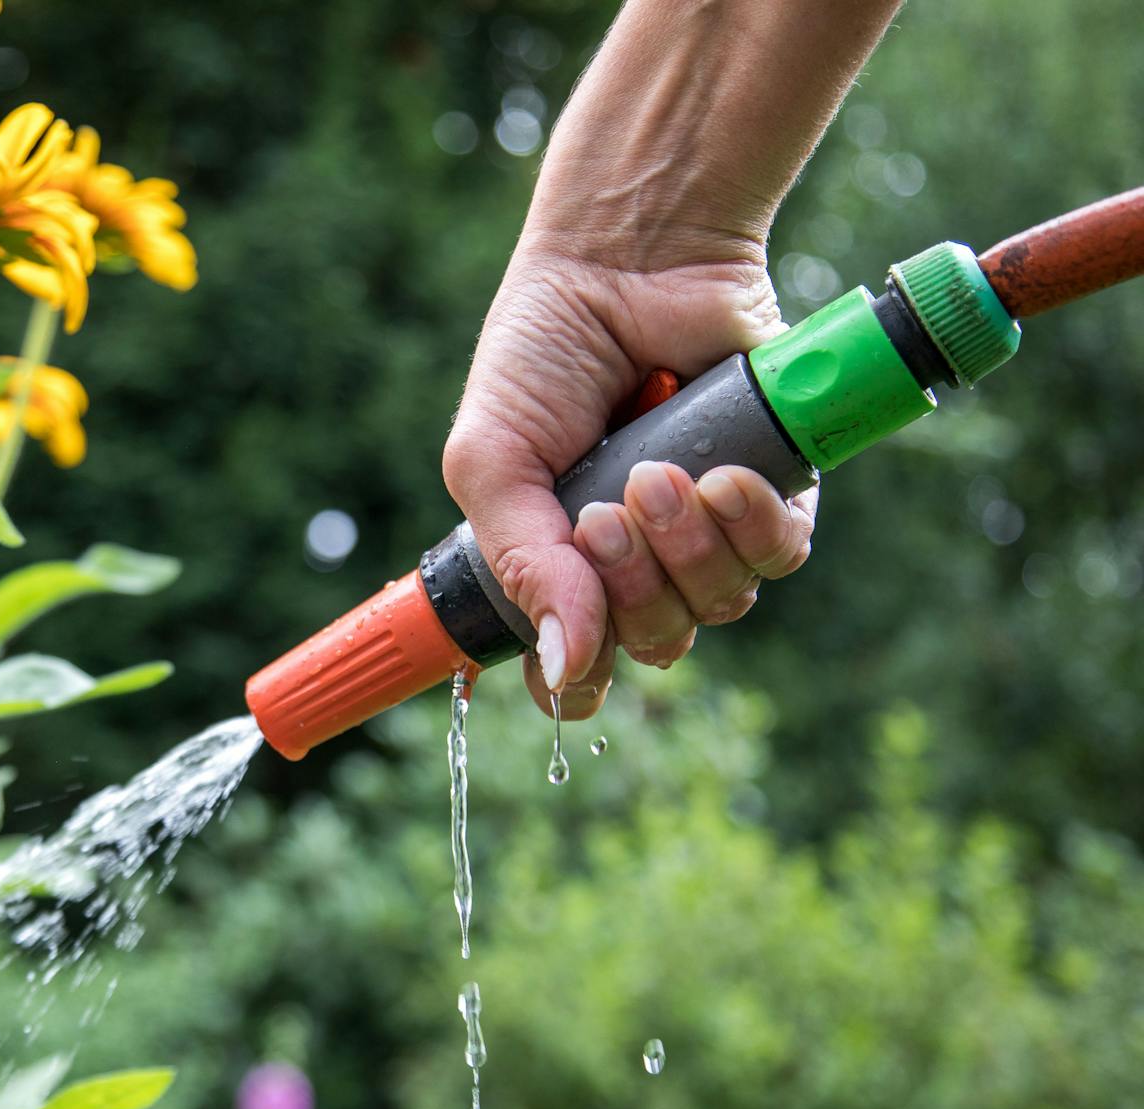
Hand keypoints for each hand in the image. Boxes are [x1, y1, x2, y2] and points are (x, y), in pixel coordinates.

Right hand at [443, 247, 818, 718]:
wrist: (628, 257)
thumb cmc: (543, 354)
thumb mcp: (494, 461)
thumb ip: (523, 565)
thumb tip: (566, 665)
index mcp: (560, 562)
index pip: (575, 666)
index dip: (576, 681)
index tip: (572, 662)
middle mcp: (638, 559)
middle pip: (654, 641)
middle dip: (631, 587)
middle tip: (609, 511)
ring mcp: (708, 529)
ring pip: (720, 604)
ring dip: (690, 549)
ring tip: (662, 474)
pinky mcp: (776, 488)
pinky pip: (784, 554)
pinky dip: (755, 526)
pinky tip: (726, 475)